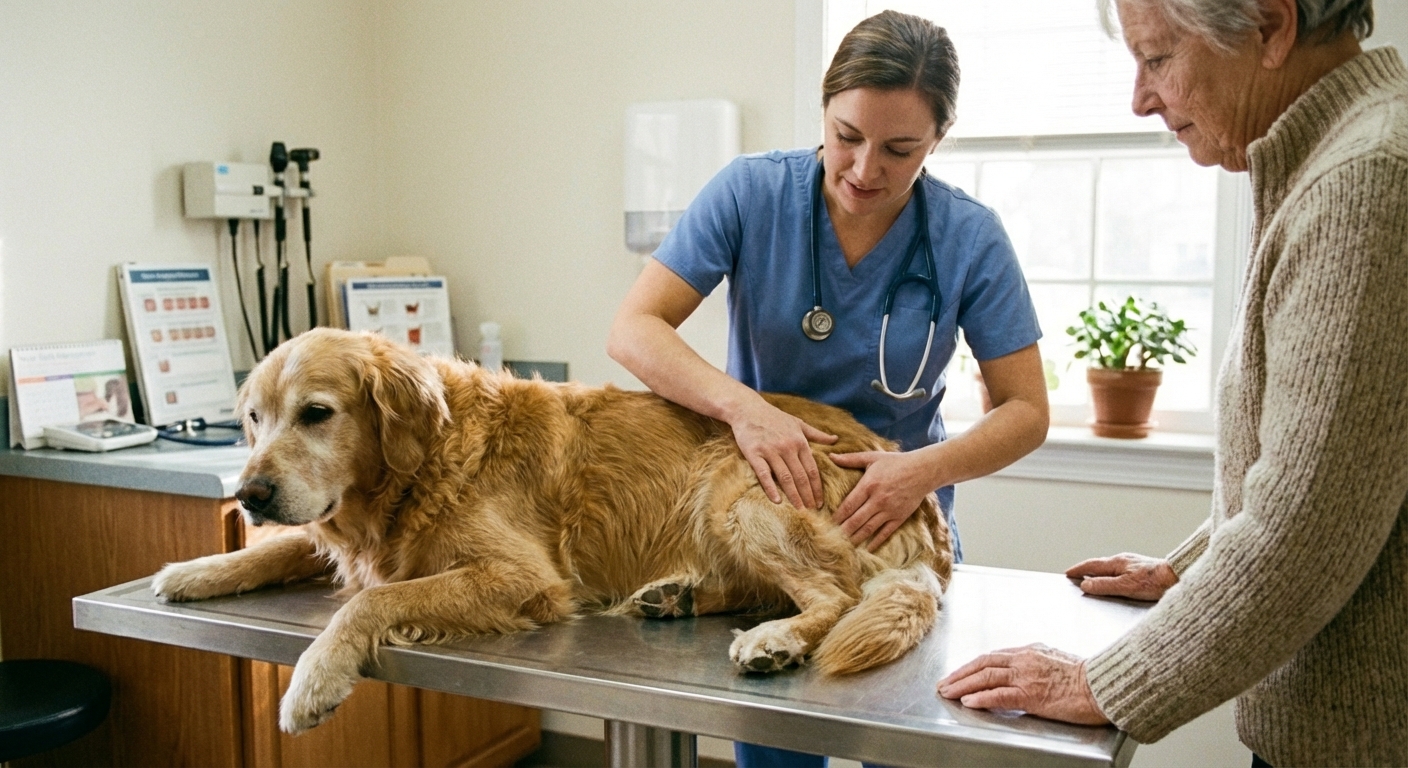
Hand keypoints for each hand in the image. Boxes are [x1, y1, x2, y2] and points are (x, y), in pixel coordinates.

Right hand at [730, 400, 836, 509]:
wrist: (747, 409)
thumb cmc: (774, 417)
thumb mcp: (798, 423)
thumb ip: (817, 434)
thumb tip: (836, 439)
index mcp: (799, 441)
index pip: (812, 470)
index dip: (817, 488)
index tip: (820, 502)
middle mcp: (787, 447)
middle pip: (801, 476)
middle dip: (808, 495)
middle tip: (812, 511)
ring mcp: (770, 450)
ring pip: (785, 478)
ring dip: (794, 495)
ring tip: (799, 509)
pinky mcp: (754, 453)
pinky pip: (764, 474)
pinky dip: (771, 488)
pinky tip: (777, 501)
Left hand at [829, 450, 930, 549]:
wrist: (923, 470)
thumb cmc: (895, 462)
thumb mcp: (872, 457)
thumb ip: (850, 459)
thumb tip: (830, 456)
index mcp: (869, 485)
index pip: (848, 505)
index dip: (837, 516)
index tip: (827, 523)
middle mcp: (878, 500)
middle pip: (856, 520)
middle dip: (843, 531)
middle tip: (831, 539)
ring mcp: (889, 510)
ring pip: (869, 528)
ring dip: (856, 538)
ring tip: (844, 546)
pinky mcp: (900, 517)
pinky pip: (886, 532)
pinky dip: (876, 541)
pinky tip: (868, 549)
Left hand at [937, 644, 1108, 725]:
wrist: (1104, 685)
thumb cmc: (1089, 678)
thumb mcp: (1058, 661)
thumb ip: (1038, 664)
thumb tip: (1027, 672)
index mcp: (1031, 651)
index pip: (994, 656)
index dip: (973, 665)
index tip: (961, 673)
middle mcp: (1024, 660)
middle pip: (983, 663)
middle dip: (961, 673)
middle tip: (944, 683)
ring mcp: (1026, 676)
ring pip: (985, 677)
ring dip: (963, 684)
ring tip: (947, 692)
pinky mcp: (1031, 694)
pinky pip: (999, 695)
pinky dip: (981, 697)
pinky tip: (968, 701)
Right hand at [1065, 553, 1177, 601]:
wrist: (1179, 577)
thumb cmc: (1155, 582)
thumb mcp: (1125, 587)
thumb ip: (1104, 585)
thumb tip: (1085, 585)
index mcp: (1117, 562)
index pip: (1091, 565)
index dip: (1078, 569)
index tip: (1068, 573)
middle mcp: (1124, 560)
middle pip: (1100, 564)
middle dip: (1086, 569)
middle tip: (1075, 575)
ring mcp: (1134, 563)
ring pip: (1110, 567)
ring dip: (1098, 572)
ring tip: (1091, 578)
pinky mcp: (1143, 569)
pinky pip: (1120, 570)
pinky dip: (1110, 575)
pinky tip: (1115, 580)